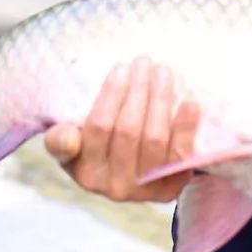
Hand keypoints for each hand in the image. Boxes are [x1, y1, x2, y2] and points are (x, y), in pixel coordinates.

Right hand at [44, 57, 198, 202]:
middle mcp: (114, 186)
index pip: (97, 128)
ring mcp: (145, 189)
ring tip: (163, 72)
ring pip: (154, 138)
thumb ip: (62, 140)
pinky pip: (180, 155)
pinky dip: (185, 126)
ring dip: (161, 100)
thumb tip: (66, 136)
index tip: (121, 67)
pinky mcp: (172, 188)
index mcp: (86, 172)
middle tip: (145, 62)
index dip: (111, 95)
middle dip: (138, 90)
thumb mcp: (73, 146)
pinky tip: (190, 101)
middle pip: (128, 131)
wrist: (134, 176)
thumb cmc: (100, 150)